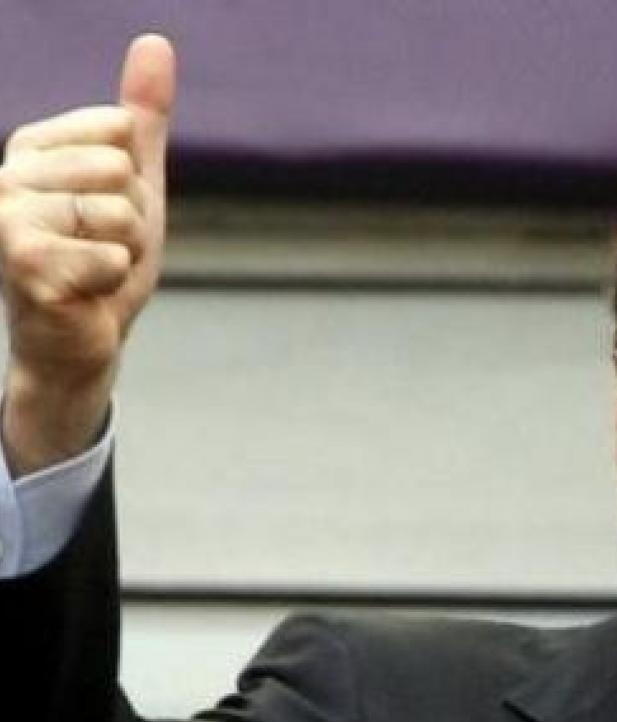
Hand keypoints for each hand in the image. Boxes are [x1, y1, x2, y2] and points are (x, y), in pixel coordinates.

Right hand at [0, 34, 175, 475]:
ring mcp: (8, 218)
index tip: (105, 207)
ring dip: (123, 252)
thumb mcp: (134, 181)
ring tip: (92, 268)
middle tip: (101, 245)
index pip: (121, 128)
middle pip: (120, 168)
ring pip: (119, 213)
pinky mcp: (22, 262)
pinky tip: (83, 292)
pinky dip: (112, 280)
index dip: (134, 177)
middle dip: (131, 217)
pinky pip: (112, 256)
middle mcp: (6, 175)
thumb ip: (144, 116)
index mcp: (32, 146)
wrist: (82, 338)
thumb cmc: (102, 260)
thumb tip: (156, 42)